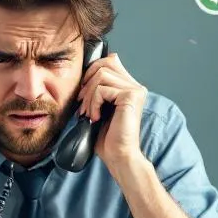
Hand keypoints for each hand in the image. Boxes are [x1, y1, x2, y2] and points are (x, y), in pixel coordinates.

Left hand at [75, 52, 147, 173]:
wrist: (118, 156)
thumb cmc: (107, 137)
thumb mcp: (98, 108)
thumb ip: (96, 90)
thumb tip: (82, 75)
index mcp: (129, 87)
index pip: (109, 61)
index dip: (91, 72)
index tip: (83, 94)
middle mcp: (135, 86)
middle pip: (104, 64)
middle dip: (87, 82)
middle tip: (82, 104)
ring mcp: (135, 90)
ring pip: (101, 75)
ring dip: (89, 95)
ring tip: (89, 113)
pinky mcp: (131, 96)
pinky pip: (102, 89)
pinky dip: (93, 103)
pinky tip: (96, 118)